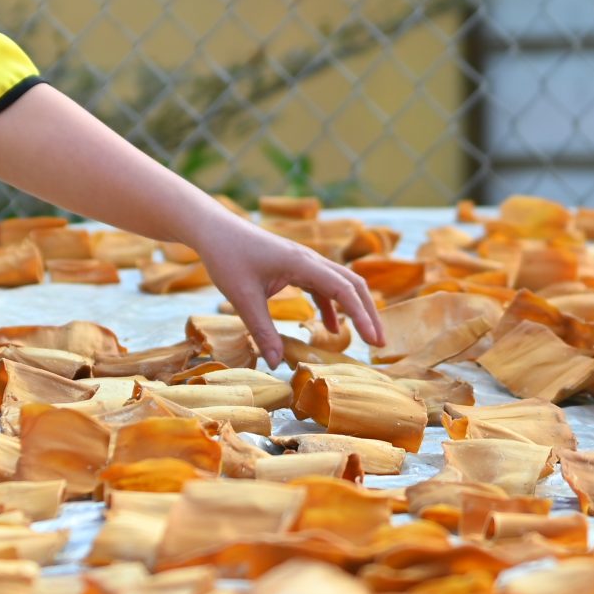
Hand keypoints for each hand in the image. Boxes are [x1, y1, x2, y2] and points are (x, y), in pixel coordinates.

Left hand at [198, 219, 384, 366]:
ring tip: (365, 337)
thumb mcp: (242, 298)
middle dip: (369, 313)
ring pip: (340, 284)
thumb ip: (262, 330)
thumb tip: (277, 364)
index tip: (373, 340)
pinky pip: (323, 286)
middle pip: (352, 284)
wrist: (214, 230)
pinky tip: (332, 327)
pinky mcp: (295, 266)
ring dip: (354, 309)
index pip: (343, 289)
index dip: (362, 315)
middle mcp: (309, 260)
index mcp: (302, 263)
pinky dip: (332, 306)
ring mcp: (304, 262)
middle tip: (379, 343)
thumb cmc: (227, 257)